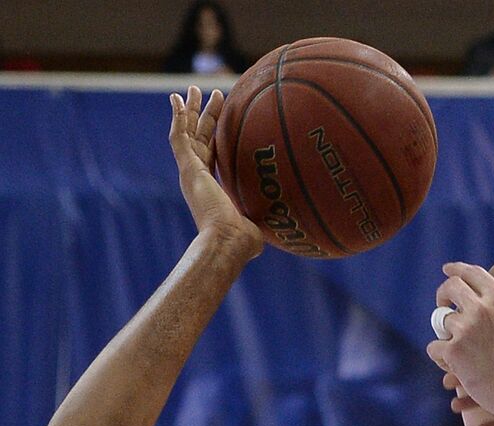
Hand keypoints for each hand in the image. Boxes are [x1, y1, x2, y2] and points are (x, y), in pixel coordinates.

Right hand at [169, 86, 260, 259]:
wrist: (228, 241)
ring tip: (192, 90)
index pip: (212, 154)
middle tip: (209, 95)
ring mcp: (191, 173)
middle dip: (204, 116)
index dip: (217, 135)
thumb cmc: (246, 240)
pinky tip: (177, 100)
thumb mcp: (259, 222)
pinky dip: (177, 118)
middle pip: (199, 138)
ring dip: (189, 111)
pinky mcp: (188, 169)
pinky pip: (179, 138)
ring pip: (186, 134)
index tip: (225, 118)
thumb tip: (289, 226)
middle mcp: (198, 178)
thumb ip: (266, 216)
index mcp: (212, 187)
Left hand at [426, 263, 493, 418]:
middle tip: (443, 306)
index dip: (456, 269)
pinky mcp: (454, 352)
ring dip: (446, 334)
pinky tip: (451, 367)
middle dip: (443, 295)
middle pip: (450, 287)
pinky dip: (440, 357)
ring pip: (441, 321)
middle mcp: (481, 308)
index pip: (472, 273)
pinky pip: (434, 348)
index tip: (447, 269)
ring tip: (457, 350)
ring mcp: (465, 329)